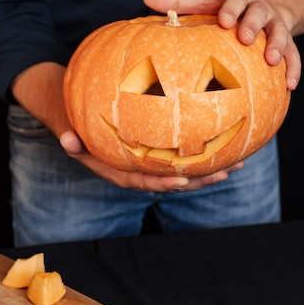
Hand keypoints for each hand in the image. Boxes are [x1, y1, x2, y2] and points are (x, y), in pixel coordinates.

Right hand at [60, 129, 243, 192]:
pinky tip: (227, 146)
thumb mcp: (71, 133)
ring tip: (237, 163)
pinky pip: (182, 157)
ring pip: (183, 171)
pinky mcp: (159, 153)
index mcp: (120, 171)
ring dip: (209, 169)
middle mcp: (139, 171)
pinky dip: (204, 154)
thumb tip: (66, 140)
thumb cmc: (77, 127)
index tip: (182, 180)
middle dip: (198, 179)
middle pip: (172, 180)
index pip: (144, 181)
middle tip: (223, 173)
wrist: (79, 122)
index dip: (163, 182)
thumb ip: (71, 140)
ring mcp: (151, 163)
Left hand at [143, 0, 301, 89]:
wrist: (266, 9)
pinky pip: (295, 55)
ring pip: (281, 34)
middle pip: (259, 15)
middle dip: (253, 26)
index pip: (235, 0)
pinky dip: (293, 69)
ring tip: (271, 62)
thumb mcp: (205, 3)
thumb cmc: (226, 10)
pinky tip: (289, 86)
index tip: (224, 21)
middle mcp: (259, 9)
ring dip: (278, 47)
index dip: (231, 9)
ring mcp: (276, 26)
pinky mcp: (289, 43)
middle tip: (246, 39)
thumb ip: (178, 2)